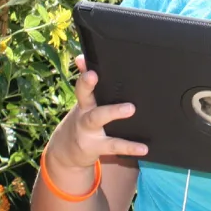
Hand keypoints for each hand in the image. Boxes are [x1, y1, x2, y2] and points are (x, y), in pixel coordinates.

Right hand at [45, 54, 148, 174]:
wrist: (66, 152)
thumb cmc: (82, 121)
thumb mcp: (83, 104)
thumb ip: (87, 84)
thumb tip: (81, 58)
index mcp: (84, 102)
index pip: (82, 84)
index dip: (84, 75)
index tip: (90, 69)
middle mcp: (83, 113)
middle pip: (84, 96)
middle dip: (88, 85)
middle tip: (95, 75)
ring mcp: (88, 130)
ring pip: (98, 118)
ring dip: (113, 112)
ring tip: (131, 108)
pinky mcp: (96, 147)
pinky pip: (113, 145)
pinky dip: (129, 146)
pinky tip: (143, 147)